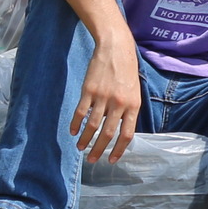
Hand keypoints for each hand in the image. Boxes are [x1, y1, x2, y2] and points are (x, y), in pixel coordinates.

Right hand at [71, 47, 143, 162]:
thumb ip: (128, 111)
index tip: (112, 160)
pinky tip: (74, 132)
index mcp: (133, 105)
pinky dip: (76, 124)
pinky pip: (81, 112)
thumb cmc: (127, 70)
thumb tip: (118, 131)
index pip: (127, 134)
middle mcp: (119, 103)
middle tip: (92, 160)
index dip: (119, 150)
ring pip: (92, 125)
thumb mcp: (134, 91)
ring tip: (81, 148)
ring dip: (86, 140)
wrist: (116, 48)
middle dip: (99, 150)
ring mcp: (103, 97)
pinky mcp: (89, 90)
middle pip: (108, 133)